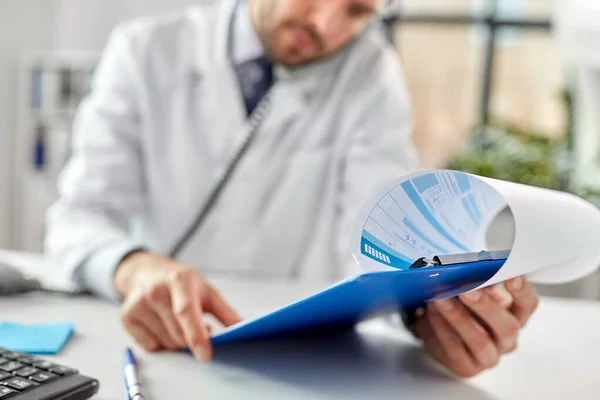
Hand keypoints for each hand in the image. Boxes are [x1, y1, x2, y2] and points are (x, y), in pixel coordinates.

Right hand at [113, 251, 241, 360]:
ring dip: (178, 340)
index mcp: (179, 280)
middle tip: (196, 325)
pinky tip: (161, 323)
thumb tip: (243, 329)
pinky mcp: (126, 316)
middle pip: (178, 334)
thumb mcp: (206, 290)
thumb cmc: (181, 282)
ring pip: (166, 342)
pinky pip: (151, 345)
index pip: (186, 312)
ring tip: (177, 321)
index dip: (197, 335)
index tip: (205, 354)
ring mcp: (138, 303)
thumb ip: (225, 312)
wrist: (146, 271)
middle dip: (192, 339)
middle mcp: (156, 290)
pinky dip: (161, 341)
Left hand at [414, 276, 538, 377]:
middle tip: (465, 290)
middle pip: (507, 327)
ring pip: (480, 341)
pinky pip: (454, 349)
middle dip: (485, 306)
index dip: (522, 291)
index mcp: (514, 315)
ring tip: (440, 299)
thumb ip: (476, 283)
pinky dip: (441, 328)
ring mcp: (489, 357)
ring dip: (458, 317)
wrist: (440, 334)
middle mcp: (507, 339)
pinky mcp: (467, 367)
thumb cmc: (462, 307)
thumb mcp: (472, 292)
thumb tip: (468, 271)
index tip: (511, 276)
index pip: (527, 304)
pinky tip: (430, 313)